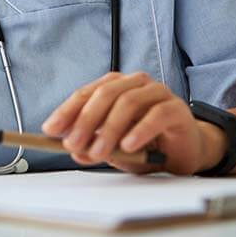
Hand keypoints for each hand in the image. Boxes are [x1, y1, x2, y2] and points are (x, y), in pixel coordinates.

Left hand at [41, 72, 226, 174]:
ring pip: (127, 102)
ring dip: (109, 129)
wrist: (185, 150)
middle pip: (105, 94)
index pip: (86, 93)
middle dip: (85, 120)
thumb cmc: (146, 145)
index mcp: (115, 86)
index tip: (50, 129)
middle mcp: (134, 83)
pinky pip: (156, 115)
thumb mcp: (114, 149)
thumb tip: (74, 151)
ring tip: (98, 152)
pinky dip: (140, 130)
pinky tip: (128, 145)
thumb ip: (95, 147)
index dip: (67, 110)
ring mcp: (157, 93)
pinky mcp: (176, 108)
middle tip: (72, 144)